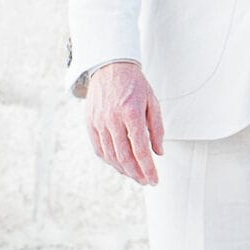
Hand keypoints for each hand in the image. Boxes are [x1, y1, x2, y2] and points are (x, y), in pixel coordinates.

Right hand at [86, 61, 162, 185]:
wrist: (110, 67)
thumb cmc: (135, 85)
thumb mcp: (153, 103)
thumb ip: (157, 129)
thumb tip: (158, 153)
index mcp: (131, 114)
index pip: (141, 150)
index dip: (148, 169)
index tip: (155, 180)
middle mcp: (113, 120)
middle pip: (124, 157)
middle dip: (137, 174)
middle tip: (146, 182)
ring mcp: (99, 122)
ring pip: (110, 155)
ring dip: (123, 170)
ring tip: (135, 176)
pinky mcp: (90, 122)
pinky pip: (99, 148)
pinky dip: (109, 160)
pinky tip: (119, 165)